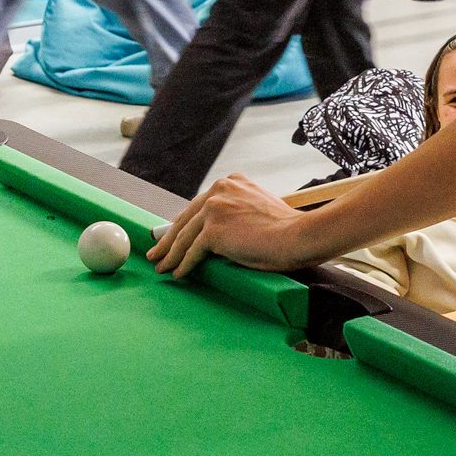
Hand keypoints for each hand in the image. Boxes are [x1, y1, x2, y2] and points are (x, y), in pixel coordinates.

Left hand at [153, 172, 336, 278]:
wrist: (298, 236)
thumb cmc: (286, 229)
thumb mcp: (257, 210)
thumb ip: (237, 213)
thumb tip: (218, 234)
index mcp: (231, 182)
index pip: (200, 205)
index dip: (184, 222)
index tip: (172, 234)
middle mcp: (219, 189)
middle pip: (186, 218)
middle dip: (169, 238)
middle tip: (157, 251)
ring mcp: (215, 208)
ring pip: (185, 236)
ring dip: (170, 254)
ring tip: (161, 265)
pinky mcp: (213, 230)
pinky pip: (192, 251)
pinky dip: (183, 264)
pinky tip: (177, 273)